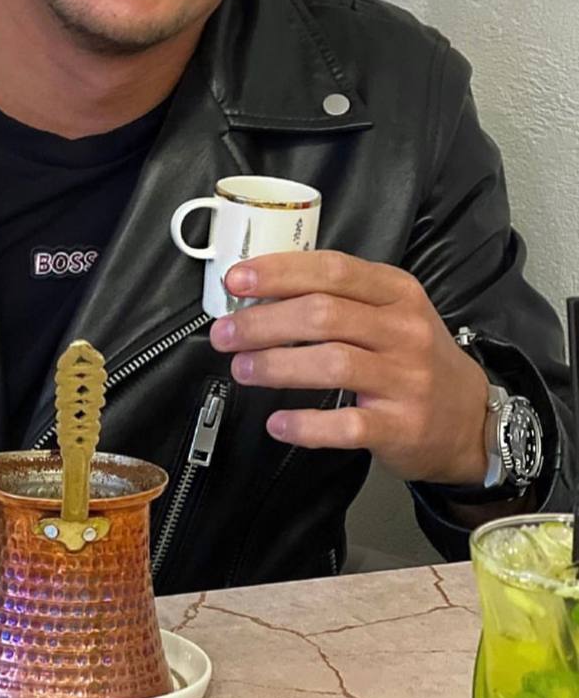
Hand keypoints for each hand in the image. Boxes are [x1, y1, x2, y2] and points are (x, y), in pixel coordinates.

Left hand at [208, 250, 489, 484]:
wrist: (472, 420)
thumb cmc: (413, 358)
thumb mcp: (390, 312)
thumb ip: (338, 297)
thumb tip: (260, 291)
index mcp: (397, 291)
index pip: (333, 270)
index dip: (280, 272)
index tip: (237, 280)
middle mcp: (404, 330)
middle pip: (324, 315)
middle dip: (263, 322)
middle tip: (225, 333)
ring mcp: (407, 380)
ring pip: (332, 363)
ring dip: (276, 365)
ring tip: (241, 369)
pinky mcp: (403, 427)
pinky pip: (347, 425)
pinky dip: (306, 424)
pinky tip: (277, 422)